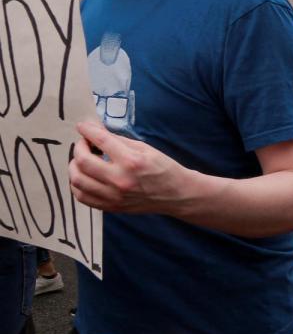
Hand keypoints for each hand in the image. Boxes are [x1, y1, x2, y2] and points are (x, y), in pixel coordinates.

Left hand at [69, 120, 190, 214]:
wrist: (176, 194)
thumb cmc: (163, 168)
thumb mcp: (145, 148)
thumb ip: (118, 141)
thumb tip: (96, 132)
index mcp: (131, 161)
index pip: (101, 141)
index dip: (88, 130)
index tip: (82, 126)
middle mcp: (120, 180)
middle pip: (82, 161)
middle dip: (79, 147)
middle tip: (84, 143)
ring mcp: (114, 196)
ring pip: (77, 180)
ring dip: (74, 166)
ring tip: (82, 160)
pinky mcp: (111, 207)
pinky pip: (82, 197)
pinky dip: (77, 185)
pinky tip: (85, 176)